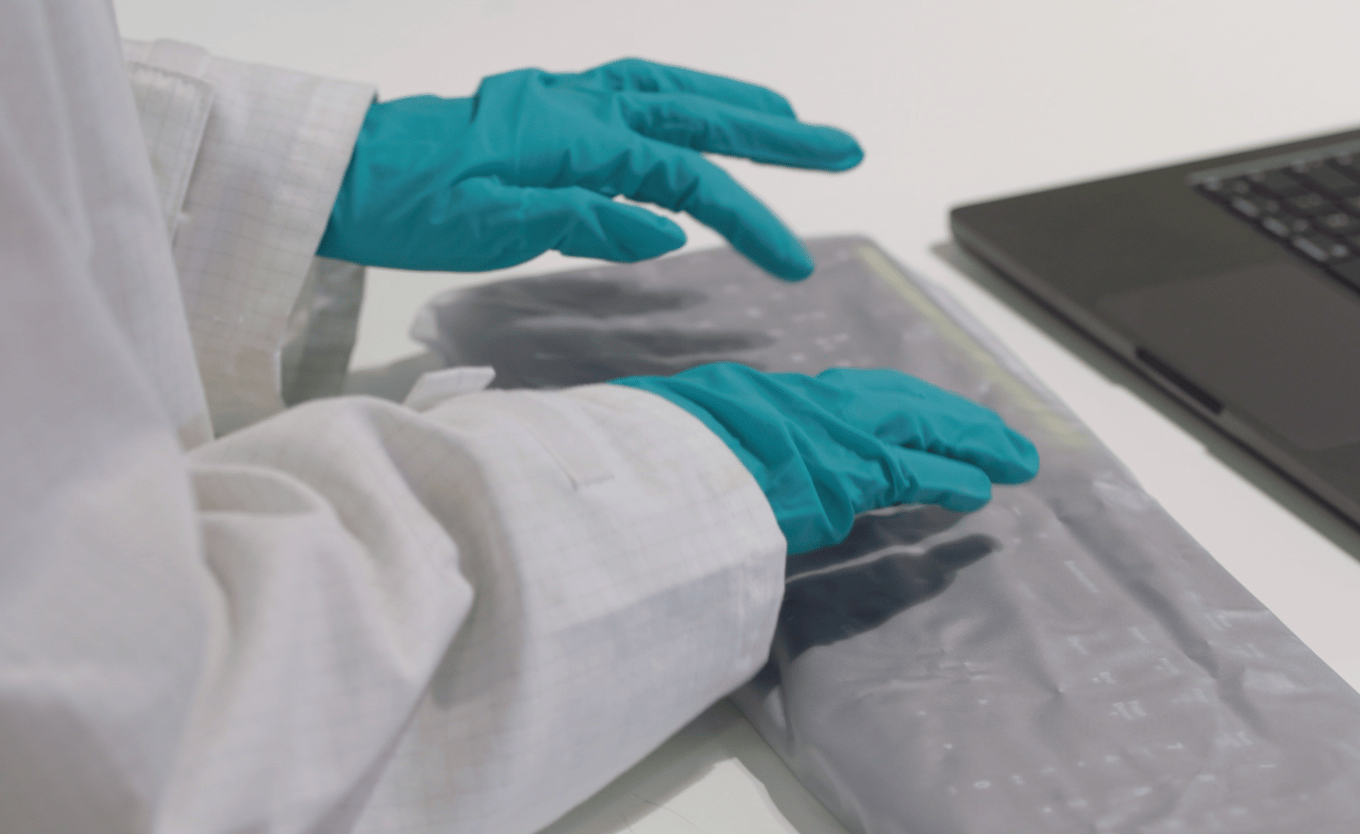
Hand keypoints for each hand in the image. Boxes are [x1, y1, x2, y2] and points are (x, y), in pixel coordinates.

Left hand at [317, 58, 862, 279]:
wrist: (341, 171)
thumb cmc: (404, 205)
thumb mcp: (488, 226)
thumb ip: (582, 220)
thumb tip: (665, 231)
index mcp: (573, 136)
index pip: (684, 178)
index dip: (746, 216)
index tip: (792, 259)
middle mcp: (578, 104)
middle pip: (697, 114)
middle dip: (777, 136)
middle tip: (844, 149)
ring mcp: (563, 99)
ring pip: (669, 91)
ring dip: (737, 105)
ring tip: (792, 124)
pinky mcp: (546, 108)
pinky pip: (632, 92)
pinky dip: (680, 98)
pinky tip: (697, 112)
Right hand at [611, 364, 1037, 554]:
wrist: (642, 471)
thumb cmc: (647, 461)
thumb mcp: (678, 438)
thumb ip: (713, 443)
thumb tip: (715, 466)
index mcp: (766, 395)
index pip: (851, 397)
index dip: (898, 406)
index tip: (927, 417)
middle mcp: (806, 403)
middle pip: (898, 400)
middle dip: (952, 416)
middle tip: (995, 436)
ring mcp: (828, 435)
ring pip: (920, 428)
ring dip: (973, 443)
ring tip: (1015, 459)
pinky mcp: (843, 474)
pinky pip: (912, 474)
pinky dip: (951, 478)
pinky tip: (982, 490)